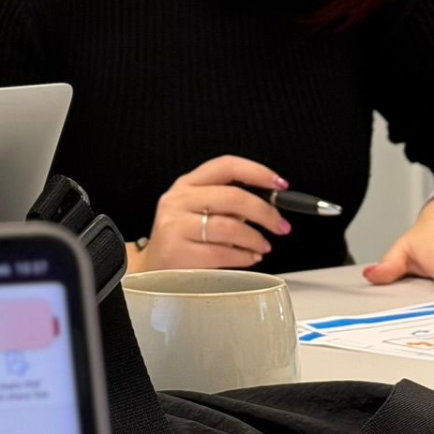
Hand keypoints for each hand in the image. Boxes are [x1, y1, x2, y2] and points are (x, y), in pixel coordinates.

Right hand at [136, 155, 291, 271]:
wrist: (153, 267)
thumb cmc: (184, 237)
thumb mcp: (199, 209)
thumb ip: (230, 203)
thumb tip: (271, 203)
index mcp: (188, 183)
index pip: (226, 166)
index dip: (257, 172)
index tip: (280, 185)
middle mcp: (179, 200)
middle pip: (233, 197)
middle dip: (265, 212)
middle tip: (281, 225)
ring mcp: (175, 226)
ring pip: (229, 227)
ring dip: (255, 238)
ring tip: (263, 245)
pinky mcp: (177, 252)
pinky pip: (222, 253)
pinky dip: (244, 256)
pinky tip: (250, 257)